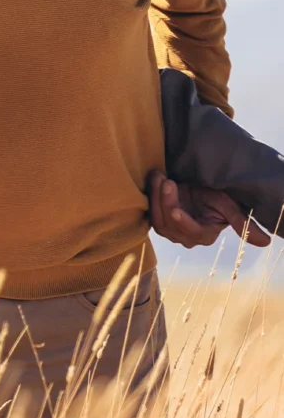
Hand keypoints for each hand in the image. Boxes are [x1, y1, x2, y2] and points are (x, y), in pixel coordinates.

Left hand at [147, 170, 270, 248]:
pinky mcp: (157, 217)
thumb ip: (241, 223)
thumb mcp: (228, 205)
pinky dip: (150, 194)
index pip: (191, 232)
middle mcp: (184, 236)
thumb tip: (267, 242)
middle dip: (166, 201)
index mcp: (203, 235)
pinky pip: (150, 211)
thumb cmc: (215, 195)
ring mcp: (169, 228)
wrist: (198, 185)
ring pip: (158, 219)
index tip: (175, 209)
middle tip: (166, 180)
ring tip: (159, 175)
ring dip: (156, 197)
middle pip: (170, 225)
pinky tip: (154, 177)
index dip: (183, 223)